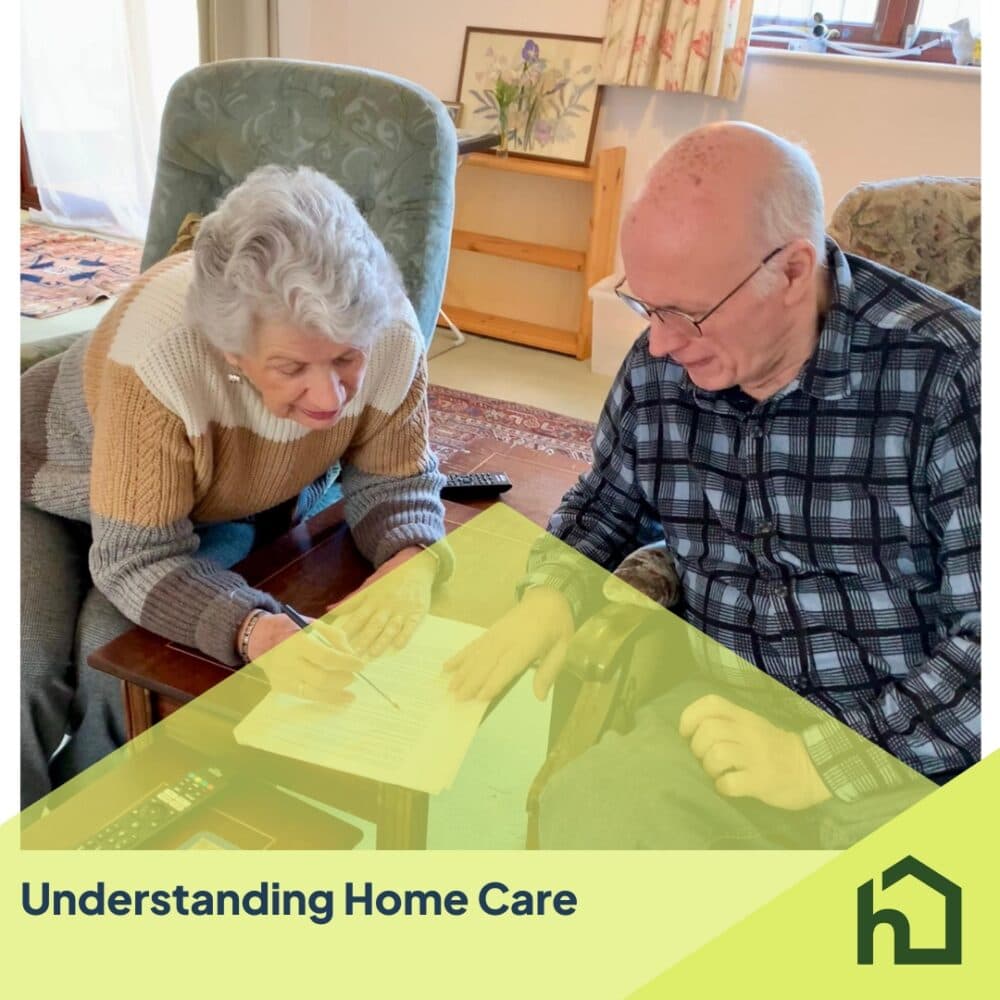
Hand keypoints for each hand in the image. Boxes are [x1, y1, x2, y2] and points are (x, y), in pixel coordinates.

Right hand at [243, 611, 361, 704]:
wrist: (261, 638)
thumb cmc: (293, 630)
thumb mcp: (315, 625)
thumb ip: (335, 638)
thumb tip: (352, 656)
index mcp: (298, 642)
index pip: (326, 657)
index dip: (346, 663)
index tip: (361, 664)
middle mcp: (289, 662)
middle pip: (321, 678)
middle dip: (342, 679)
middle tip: (353, 677)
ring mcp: (283, 677)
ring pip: (314, 693)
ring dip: (336, 694)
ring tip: (350, 694)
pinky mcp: (281, 687)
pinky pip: (306, 696)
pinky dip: (325, 698)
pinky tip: (338, 698)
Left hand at [328, 546, 435, 657]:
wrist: (415, 567)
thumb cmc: (389, 579)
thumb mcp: (369, 587)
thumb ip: (351, 601)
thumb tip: (329, 611)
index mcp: (373, 599)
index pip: (358, 617)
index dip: (348, 630)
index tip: (339, 644)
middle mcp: (386, 605)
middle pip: (373, 625)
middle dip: (362, 641)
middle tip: (352, 656)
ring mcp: (402, 609)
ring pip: (390, 628)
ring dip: (381, 642)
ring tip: (372, 655)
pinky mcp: (417, 612)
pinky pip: (410, 627)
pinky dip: (404, 636)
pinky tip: (398, 647)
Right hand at [442, 587, 573, 701]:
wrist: (548, 597)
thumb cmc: (558, 625)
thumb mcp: (563, 648)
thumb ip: (549, 672)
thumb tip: (540, 697)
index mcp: (527, 644)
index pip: (507, 666)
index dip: (493, 682)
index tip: (480, 697)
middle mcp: (508, 638)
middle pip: (487, 662)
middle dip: (471, 681)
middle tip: (457, 698)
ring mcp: (497, 633)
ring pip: (476, 654)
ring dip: (462, 671)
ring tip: (450, 687)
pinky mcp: (491, 631)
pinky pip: (473, 644)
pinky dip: (460, 655)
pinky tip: (448, 665)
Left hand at [678, 695, 831, 810]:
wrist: (813, 769)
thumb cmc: (774, 748)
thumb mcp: (753, 726)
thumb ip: (728, 723)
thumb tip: (692, 733)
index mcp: (744, 717)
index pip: (711, 703)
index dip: (690, 716)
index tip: (686, 732)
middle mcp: (749, 733)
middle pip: (708, 730)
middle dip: (697, 747)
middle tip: (704, 758)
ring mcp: (756, 756)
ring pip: (716, 754)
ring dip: (708, 767)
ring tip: (717, 773)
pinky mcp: (762, 781)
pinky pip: (730, 783)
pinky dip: (722, 787)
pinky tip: (728, 787)